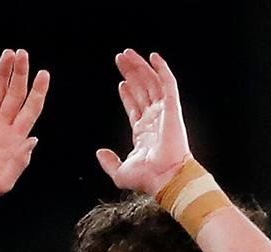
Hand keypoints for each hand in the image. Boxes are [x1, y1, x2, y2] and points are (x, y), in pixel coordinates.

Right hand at [0, 49, 48, 215]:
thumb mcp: (3, 184)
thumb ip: (18, 162)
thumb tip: (32, 139)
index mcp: (13, 142)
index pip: (30, 110)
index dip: (38, 91)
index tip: (43, 73)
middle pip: (13, 96)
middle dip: (20, 74)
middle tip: (22, 54)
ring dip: (0, 75)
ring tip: (7, 54)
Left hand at [96, 50, 191, 196]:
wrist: (164, 177)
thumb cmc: (146, 179)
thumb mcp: (119, 172)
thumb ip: (108, 162)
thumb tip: (99, 152)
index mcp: (143, 132)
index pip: (135, 106)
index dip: (128, 93)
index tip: (121, 82)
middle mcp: (154, 119)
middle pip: (141, 89)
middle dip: (130, 73)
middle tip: (119, 59)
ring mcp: (163, 112)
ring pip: (151, 82)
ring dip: (140, 67)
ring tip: (127, 54)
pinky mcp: (172, 107)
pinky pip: (168, 83)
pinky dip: (162, 68)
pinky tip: (153, 56)